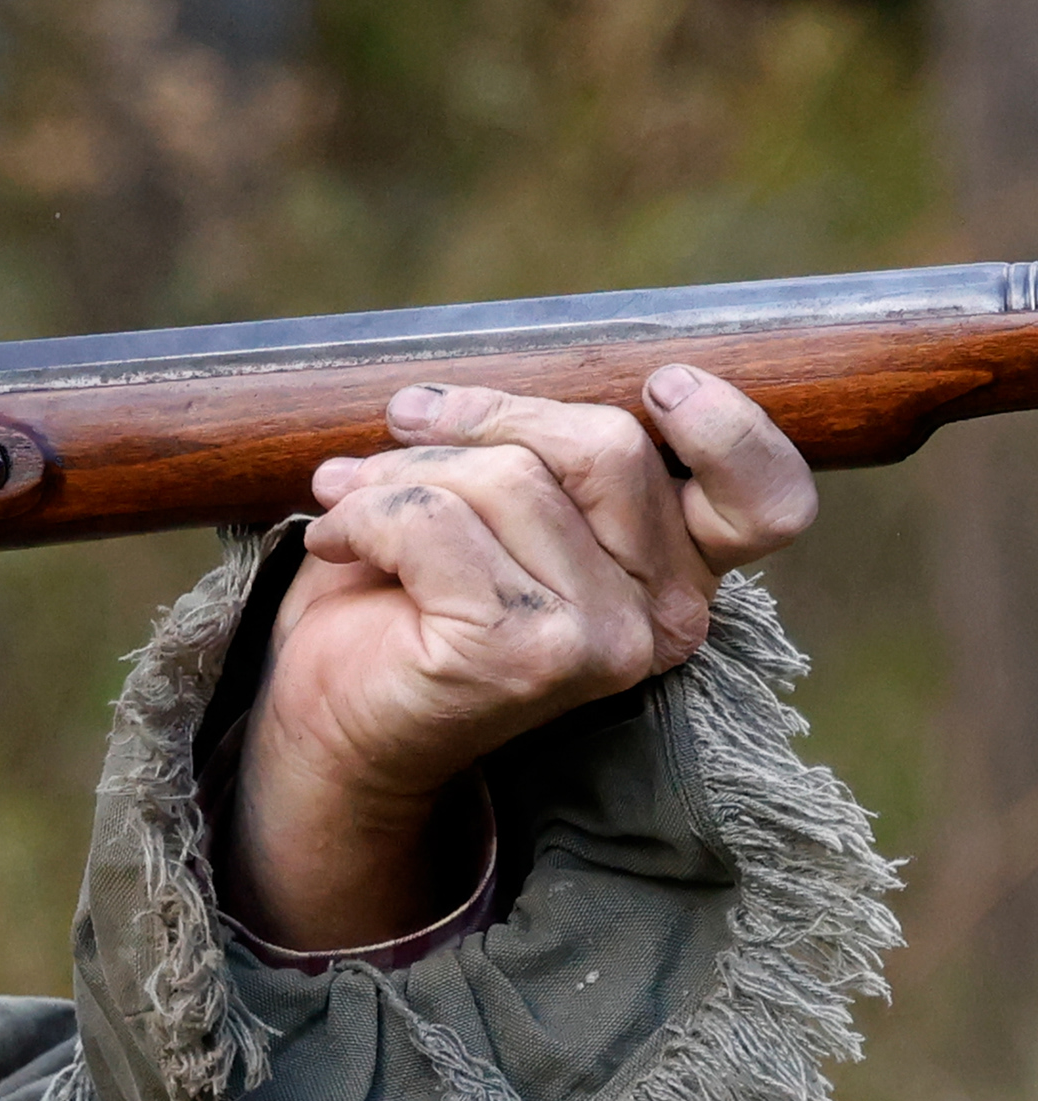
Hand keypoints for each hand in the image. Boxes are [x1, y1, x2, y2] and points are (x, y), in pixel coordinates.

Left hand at [231, 366, 816, 949]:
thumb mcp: (493, 507)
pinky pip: (433, 522)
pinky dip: (362, 514)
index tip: (663, 386)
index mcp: (680, 572)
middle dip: (487, 418)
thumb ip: (537, 454)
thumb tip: (494, 376)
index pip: (767, 501)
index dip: (731, 429)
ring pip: (510, 478)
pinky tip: (333, 539)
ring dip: (402, 471)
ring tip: (346, 496)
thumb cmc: (409, 601)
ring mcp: (600, 642)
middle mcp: (665, 617)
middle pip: (608, 445)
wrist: (334, 725)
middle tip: (401, 427)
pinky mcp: (521, 656)